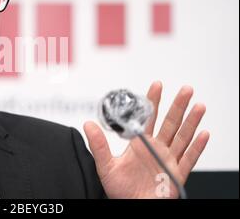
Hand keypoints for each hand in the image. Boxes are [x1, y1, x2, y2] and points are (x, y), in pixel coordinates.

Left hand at [84, 82, 209, 197]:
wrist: (131, 207)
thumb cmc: (120, 190)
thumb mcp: (106, 165)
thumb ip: (99, 145)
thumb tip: (88, 125)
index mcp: (140, 144)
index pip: (148, 118)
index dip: (153, 101)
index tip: (157, 85)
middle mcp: (156, 149)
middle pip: (170, 123)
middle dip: (178, 106)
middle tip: (185, 90)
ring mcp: (168, 160)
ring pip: (182, 137)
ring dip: (191, 121)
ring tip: (198, 106)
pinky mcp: (176, 175)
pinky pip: (189, 159)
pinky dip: (197, 147)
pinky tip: (203, 134)